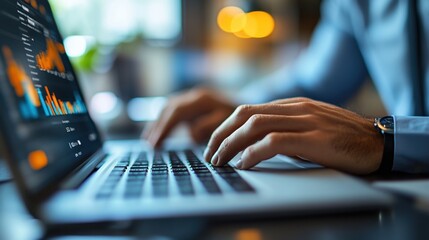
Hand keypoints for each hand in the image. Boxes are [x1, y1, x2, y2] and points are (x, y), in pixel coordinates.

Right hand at [145, 88, 235, 146]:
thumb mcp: (228, 122)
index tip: (155, 143)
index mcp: (201, 100)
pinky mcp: (192, 103)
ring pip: (168, 107)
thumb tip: (190, 133)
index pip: (175, 113)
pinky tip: (158, 131)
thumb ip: (209, 127)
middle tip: (149, 144)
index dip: (163, 128)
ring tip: (149, 139)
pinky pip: (173, 110)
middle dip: (157, 127)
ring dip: (157, 123)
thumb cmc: (240, 117)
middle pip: (168, 109)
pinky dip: (164, 120)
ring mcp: (192, 97)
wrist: (250, 106)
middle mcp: (194, 95)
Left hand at [203, 97, 383, 173]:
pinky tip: (244, 163)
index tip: (215, 144)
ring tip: (220, 161)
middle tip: (210, 154)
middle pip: (245, 114)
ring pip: (254, 125)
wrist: (377, 141)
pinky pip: (274, 141)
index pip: (248, 110)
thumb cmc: (342, 138)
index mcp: (292, 105)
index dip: (226, 127)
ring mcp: (304, 120)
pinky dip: (253, 152)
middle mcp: (295, 108)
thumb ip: (285, 130)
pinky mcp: (313, 137)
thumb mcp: (309, 128)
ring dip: (231, 144)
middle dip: (221, 134)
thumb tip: (256, 146)